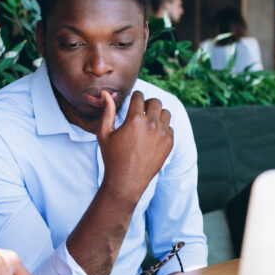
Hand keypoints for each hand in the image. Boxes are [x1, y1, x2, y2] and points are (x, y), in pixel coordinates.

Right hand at [97, 90, 173, 204]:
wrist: (126, 181)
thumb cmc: (112, 157)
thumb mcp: (104, 133)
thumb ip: (107, 111)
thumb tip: (106, 93)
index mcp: (135, 120)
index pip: (139, 96)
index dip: (136, 96)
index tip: (134, 100)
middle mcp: (151, 125)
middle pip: (155, 102)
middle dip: (148, 103)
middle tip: (142, 110)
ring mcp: (162, 134)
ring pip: (166, 113)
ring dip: (157, 114)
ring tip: (148, 121)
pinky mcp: (169, 144)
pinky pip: (170, 128)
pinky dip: (163, 128)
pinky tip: (153, 134)